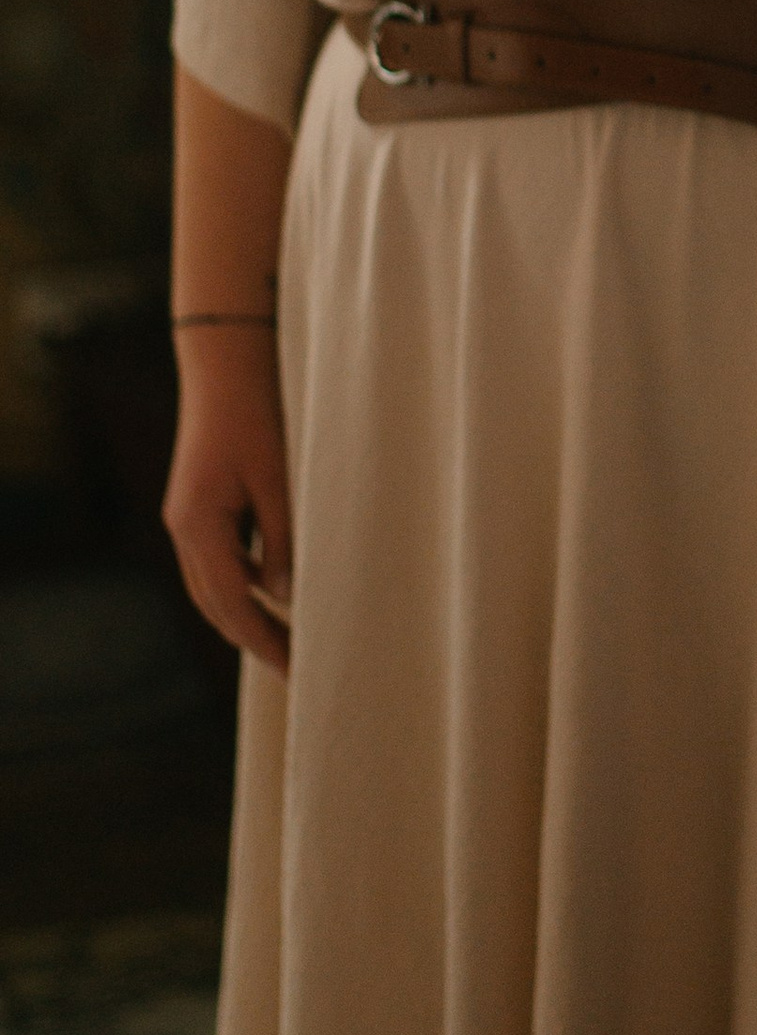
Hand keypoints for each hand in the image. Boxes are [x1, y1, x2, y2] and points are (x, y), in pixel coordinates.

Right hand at [163, 342, 292, 676]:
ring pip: (213, 585)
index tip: (295, 667)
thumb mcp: (278, 480)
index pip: (232, 602)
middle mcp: (183, 529)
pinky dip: (243, 583)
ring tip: (287, 640)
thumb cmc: (256, 417)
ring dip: (246, 614)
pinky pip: (219, 560)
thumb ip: (281, 540)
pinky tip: (274, 591)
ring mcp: (186, 518)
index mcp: (197, 526)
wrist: (226, 366)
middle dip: (253, 637)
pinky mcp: (198, 506)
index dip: (263, 638)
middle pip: (215, 603)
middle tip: (295, 667)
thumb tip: (286, 596)